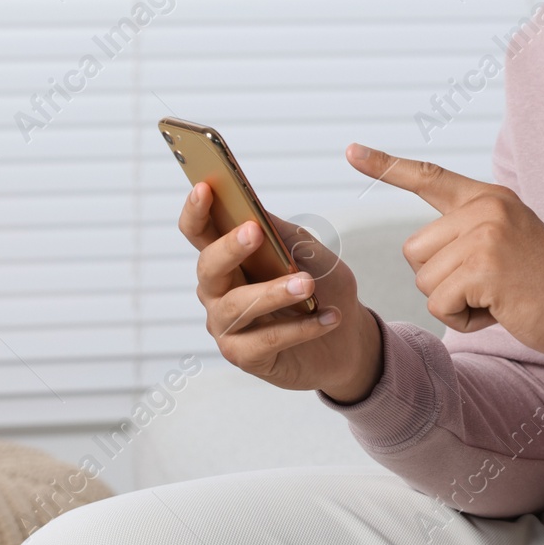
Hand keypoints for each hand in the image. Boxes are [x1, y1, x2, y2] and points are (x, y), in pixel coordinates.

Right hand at [179, 183, 382, 402]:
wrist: (348, 338)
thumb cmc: (323, 288)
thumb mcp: (310, 252)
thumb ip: (281, 233)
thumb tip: (254, 209)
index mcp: (229, 257)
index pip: (199, 231)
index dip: (196, 210)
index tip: (205, 188)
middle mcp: (218, 290)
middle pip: (208, 266)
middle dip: (229, 247)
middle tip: (255, 231)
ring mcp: (227, 325)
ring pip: (237, 306)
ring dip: (273, 292)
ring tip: (308, 284)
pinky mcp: (244, 356)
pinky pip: (266, 340)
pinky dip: (299, 328)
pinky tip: (328, 318)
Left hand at [345, 144, 543, 362]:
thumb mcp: (509, 240)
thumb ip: (470, 232)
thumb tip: (422, 250)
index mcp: (489, 197)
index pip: (429, 176)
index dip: (386, 165)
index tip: (351, 151)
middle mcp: (486, 207)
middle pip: (415, 251)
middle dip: (441, 281)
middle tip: (490, 286)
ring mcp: (486, 234)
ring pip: (425, 280)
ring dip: (454, 303)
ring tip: (499, 297)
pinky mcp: (485, 266)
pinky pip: (440, 304)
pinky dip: (464, 319)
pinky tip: (501, 310)